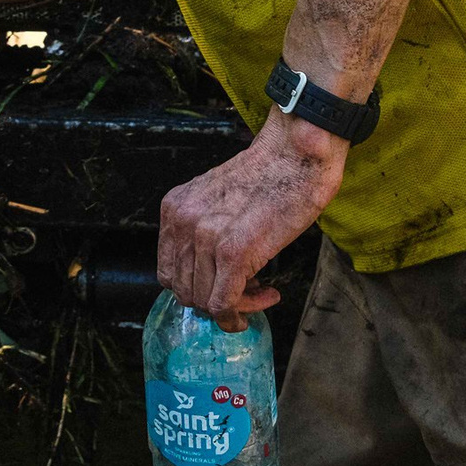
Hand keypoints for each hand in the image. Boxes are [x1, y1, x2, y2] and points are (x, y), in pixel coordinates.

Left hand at [158, 111, 346, 327]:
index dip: (197, 288)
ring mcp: (205, 238)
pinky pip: (225, 303)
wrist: (297, 154)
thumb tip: (209, 273)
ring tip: (262, 290)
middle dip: (216, 301)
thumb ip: (205, 228)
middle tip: (248, 290)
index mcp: (174, 208)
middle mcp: (182, 223)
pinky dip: (244, 312)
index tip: (224, 285)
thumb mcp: (218, 197)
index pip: (169, 272)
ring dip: (236, 306)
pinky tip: (268, 295)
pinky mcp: (233, 252)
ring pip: (205, 302)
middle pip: (184, 291)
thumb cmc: (270, 173)